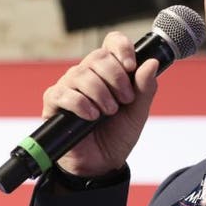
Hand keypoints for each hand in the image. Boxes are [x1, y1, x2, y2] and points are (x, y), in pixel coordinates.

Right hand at [41, 32, 159, 176]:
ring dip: (100, 94)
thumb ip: (145, 88)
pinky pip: (64, 93)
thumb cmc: (117, 135)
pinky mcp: (54, 102)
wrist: (101, 164)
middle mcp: (87, 74)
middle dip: (116, 79)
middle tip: (124, 100)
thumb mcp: (138, 112)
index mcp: (108, 71)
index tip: (130, 66)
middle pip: (98, 57)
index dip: (121, 47)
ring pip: (81, 74)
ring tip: (108, 112)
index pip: (111, 42)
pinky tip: (91, 116)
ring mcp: (68, 86)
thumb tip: (151, 63)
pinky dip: (81, 104)